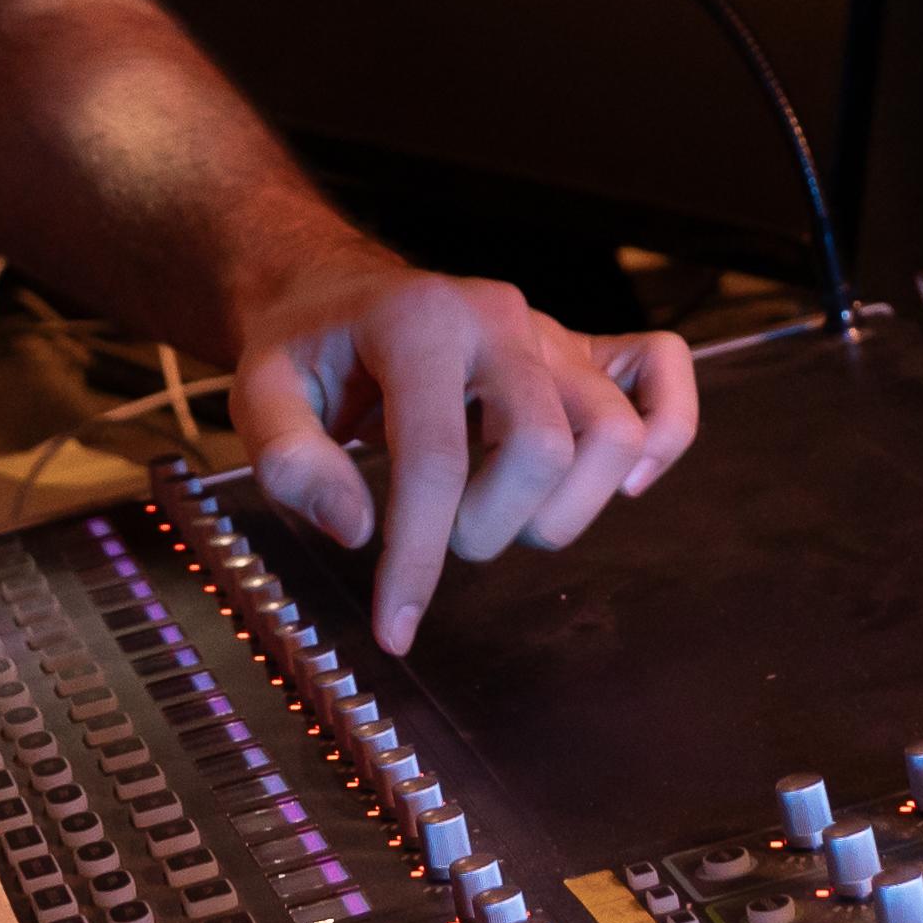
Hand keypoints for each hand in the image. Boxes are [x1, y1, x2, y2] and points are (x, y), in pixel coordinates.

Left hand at [224, 247, 696, 651]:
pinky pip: (663, 370)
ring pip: (615, 430)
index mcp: (418, 323)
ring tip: (505, 515)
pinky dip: (666, 431)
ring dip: (565, 508)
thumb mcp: (256, 397)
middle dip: (489, 528)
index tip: (394, 628)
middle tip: (441, 536)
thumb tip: (358, 529)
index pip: (435, 459)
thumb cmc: (305, 353)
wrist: (336, 294)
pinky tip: (619, 483)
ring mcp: (551, 332)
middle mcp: (499, 318)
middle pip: (541, 447)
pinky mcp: (584, 348)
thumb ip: (289, 462)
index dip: (416, 560)